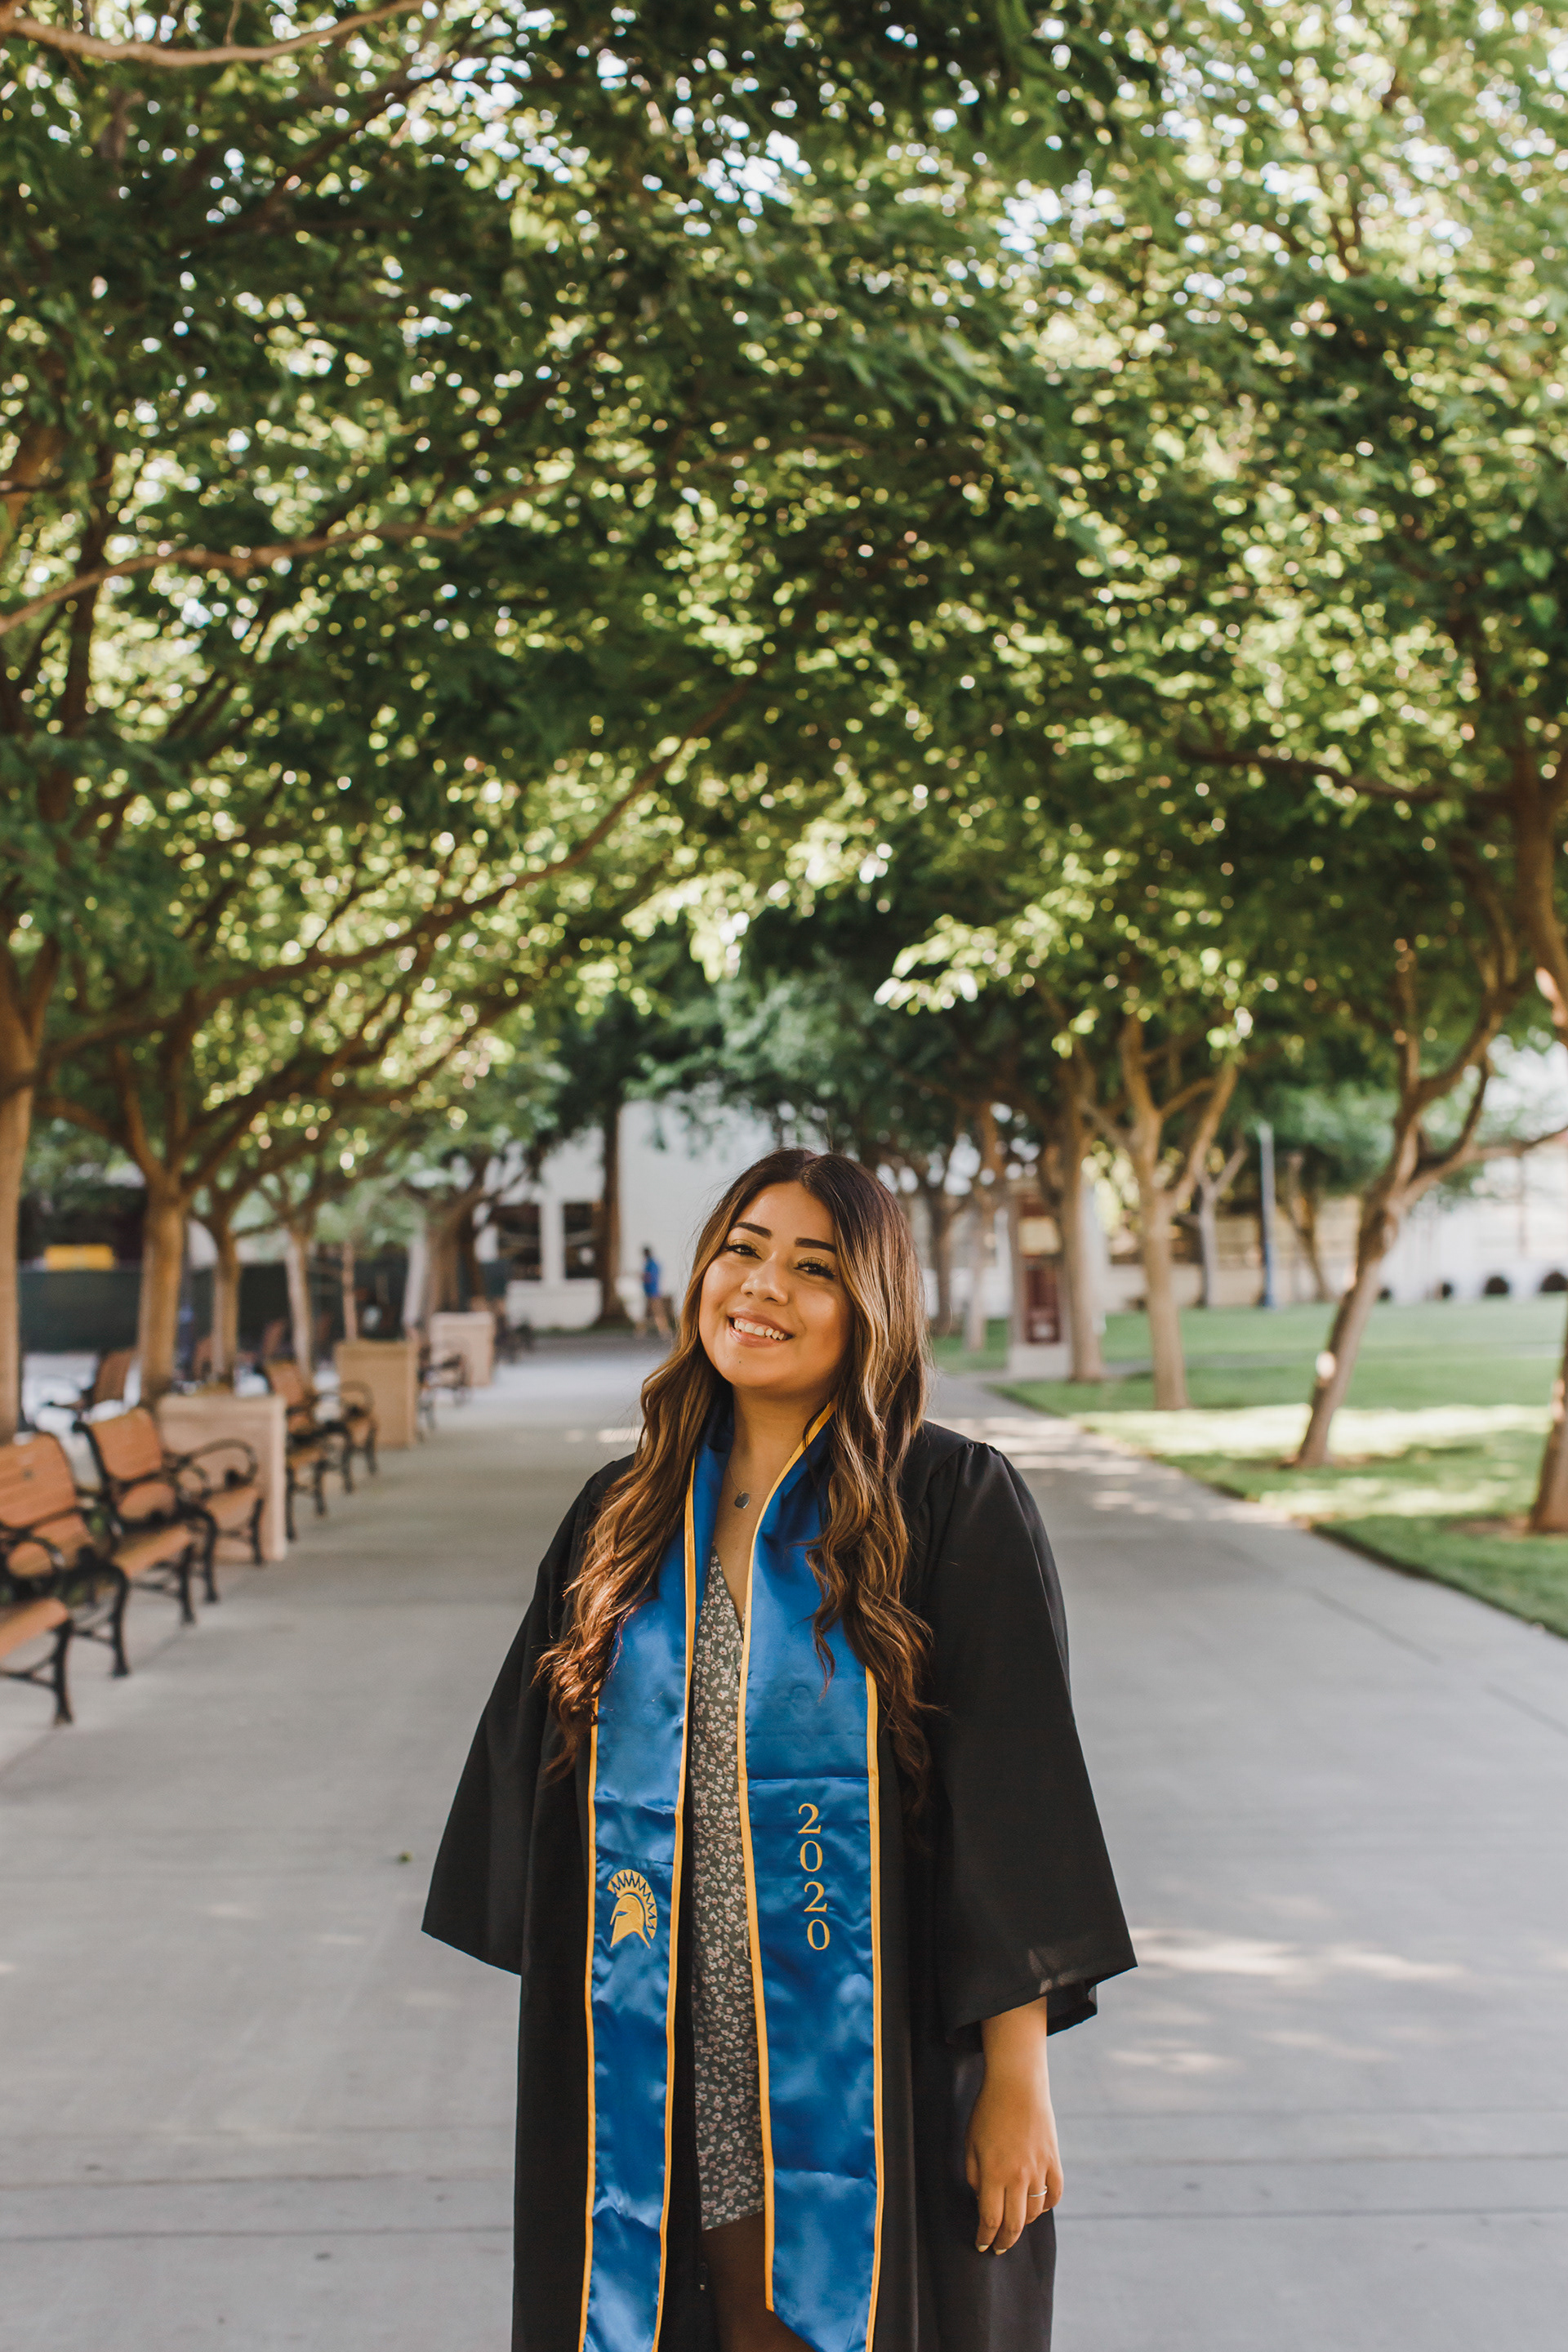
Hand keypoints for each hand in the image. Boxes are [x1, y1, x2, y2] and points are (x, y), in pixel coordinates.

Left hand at [965, 1996, 1063, 2253]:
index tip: (982, 2245)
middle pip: (1014, 2223)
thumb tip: (983, 2200)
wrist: (1017, 2084)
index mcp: (994, 2173)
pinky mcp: (1054, 2160)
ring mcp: (1039, 2169)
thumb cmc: (988, 2112)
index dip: (985, 2237)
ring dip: (1024, 2223)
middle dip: (1005, 2241)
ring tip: (1015, 2224)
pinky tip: (1037, 2207)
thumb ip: (975, 2176)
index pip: (990, 2219)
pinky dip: (1046, 2205)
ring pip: (1035, 2212)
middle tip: (999, 2247)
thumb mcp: (971, 2144)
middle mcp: (1018, 2176)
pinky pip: (1054, 2194)